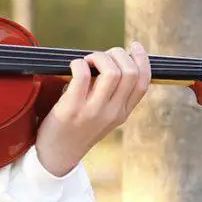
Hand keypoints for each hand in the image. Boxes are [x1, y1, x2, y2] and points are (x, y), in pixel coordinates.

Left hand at [34, 42, 150, 176]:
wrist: (58, 154)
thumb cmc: (77, 128)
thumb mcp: (104, 115)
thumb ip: (112, 95)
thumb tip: (112, 62)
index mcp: (123, 112)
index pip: (143, 83)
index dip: (143, 60)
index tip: (134, 47)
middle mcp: (112, 112)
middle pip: (130, 73)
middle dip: (117, 54)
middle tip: (101, 57)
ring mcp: (93, 111)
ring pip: (112, 72)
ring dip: (99, 57)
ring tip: (88, 61)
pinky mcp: (72, 108)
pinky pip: (83, 74)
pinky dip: (79, 63)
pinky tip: (74, 66)